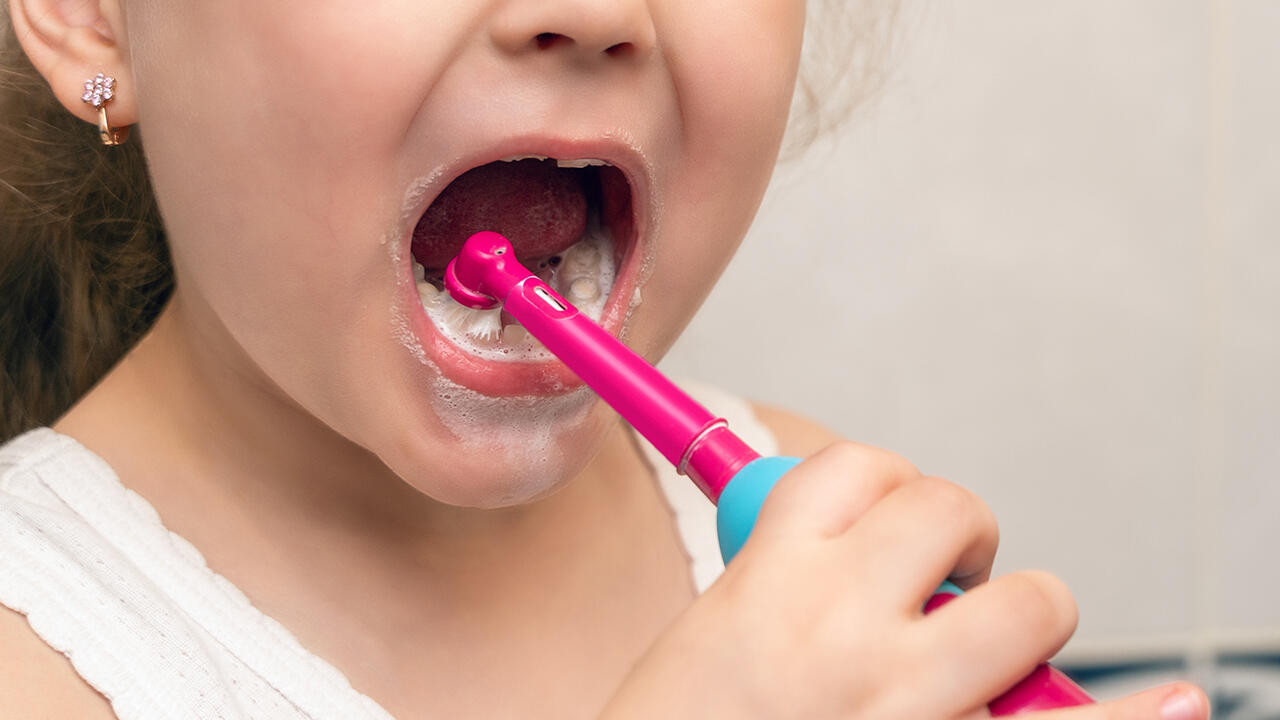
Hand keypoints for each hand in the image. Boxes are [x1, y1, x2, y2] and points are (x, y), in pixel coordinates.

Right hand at [600, 442, 1207, 718]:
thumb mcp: (704, 636)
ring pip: (1027, 603)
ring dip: (1027, 610)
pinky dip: (1134, 717)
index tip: (885, 512)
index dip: (882, 480)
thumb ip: (777, 581)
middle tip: (948, 575)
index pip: (853, 468)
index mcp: (764, 579)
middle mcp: (840, 624)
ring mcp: (905, 701)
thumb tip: (852, 548)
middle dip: (960, 530)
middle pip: (946, 509)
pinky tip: (1177, 701)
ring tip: (993, 642)